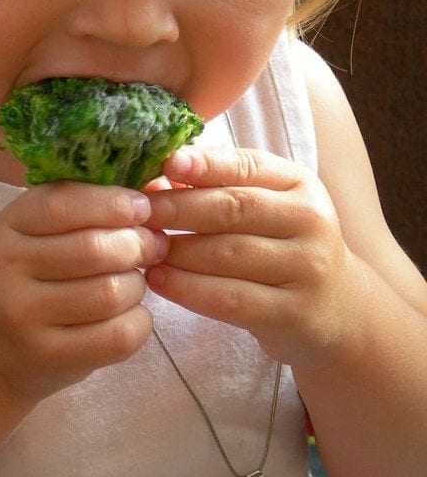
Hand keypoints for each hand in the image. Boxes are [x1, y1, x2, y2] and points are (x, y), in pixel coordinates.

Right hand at [0, 182, 169, 401]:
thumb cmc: (29, 276)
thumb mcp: (38, 232)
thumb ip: (84, 206)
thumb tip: (156, 186)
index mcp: (9, 225)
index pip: (64, 203)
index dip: (112, 202)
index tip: (142, 207)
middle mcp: (9, 269)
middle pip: (94, 249)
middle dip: (137, 244)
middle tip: (153, 246)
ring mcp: (25, 316)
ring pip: (110, 293)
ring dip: (138, 285)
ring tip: (134, 281)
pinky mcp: (50, 357)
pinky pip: (117, 337)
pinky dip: (140, 321)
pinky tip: (132, 314)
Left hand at [144, 147, 357, 367]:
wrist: (339, 311)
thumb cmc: (282, 245)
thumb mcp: (265, 206)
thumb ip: (220, 187)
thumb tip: (157, 177)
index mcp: (298, 183)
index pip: (246, 166)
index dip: (204, 164)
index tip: (167, 163)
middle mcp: (309, 221)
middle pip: (232, 209)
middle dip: (177, 208)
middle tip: (138, 211)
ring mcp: (306, 269)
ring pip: (227, 255)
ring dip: (176, 250)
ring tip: (140, 247)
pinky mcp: (294, 313)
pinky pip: (230, 299)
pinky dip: (188, 289)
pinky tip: (158, 280)